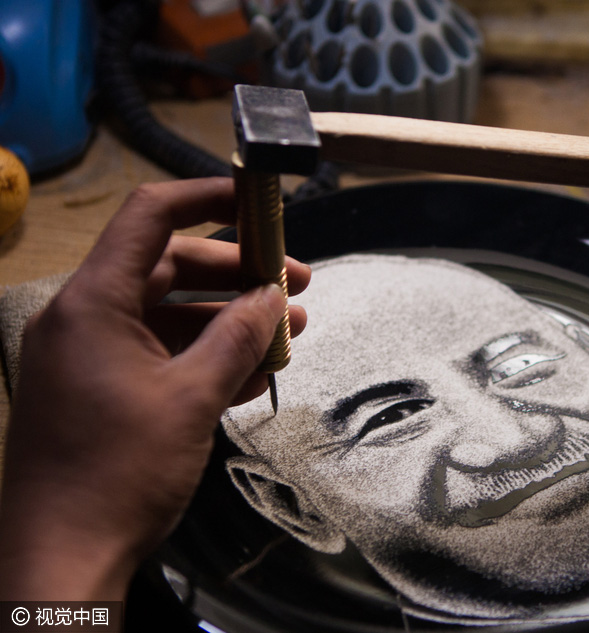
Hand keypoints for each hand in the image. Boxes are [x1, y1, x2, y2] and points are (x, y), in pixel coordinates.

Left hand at [0, 178, 309, 598]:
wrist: (63, 558)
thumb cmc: (121, 471)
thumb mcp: (191, 399)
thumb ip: (236, 339)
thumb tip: (273, 298)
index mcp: (93, 303)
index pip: (150, 217)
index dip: (208, 197)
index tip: (261, 202)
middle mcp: (86, 318)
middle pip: (168, 267)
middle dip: (237, 274)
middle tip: (297, 283)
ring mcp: (91, 357)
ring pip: (170, 316)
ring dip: (230, 322)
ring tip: (289, 334)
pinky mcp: (101, 391)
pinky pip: (159, 356)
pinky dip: (205, 358)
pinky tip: (254, 374)